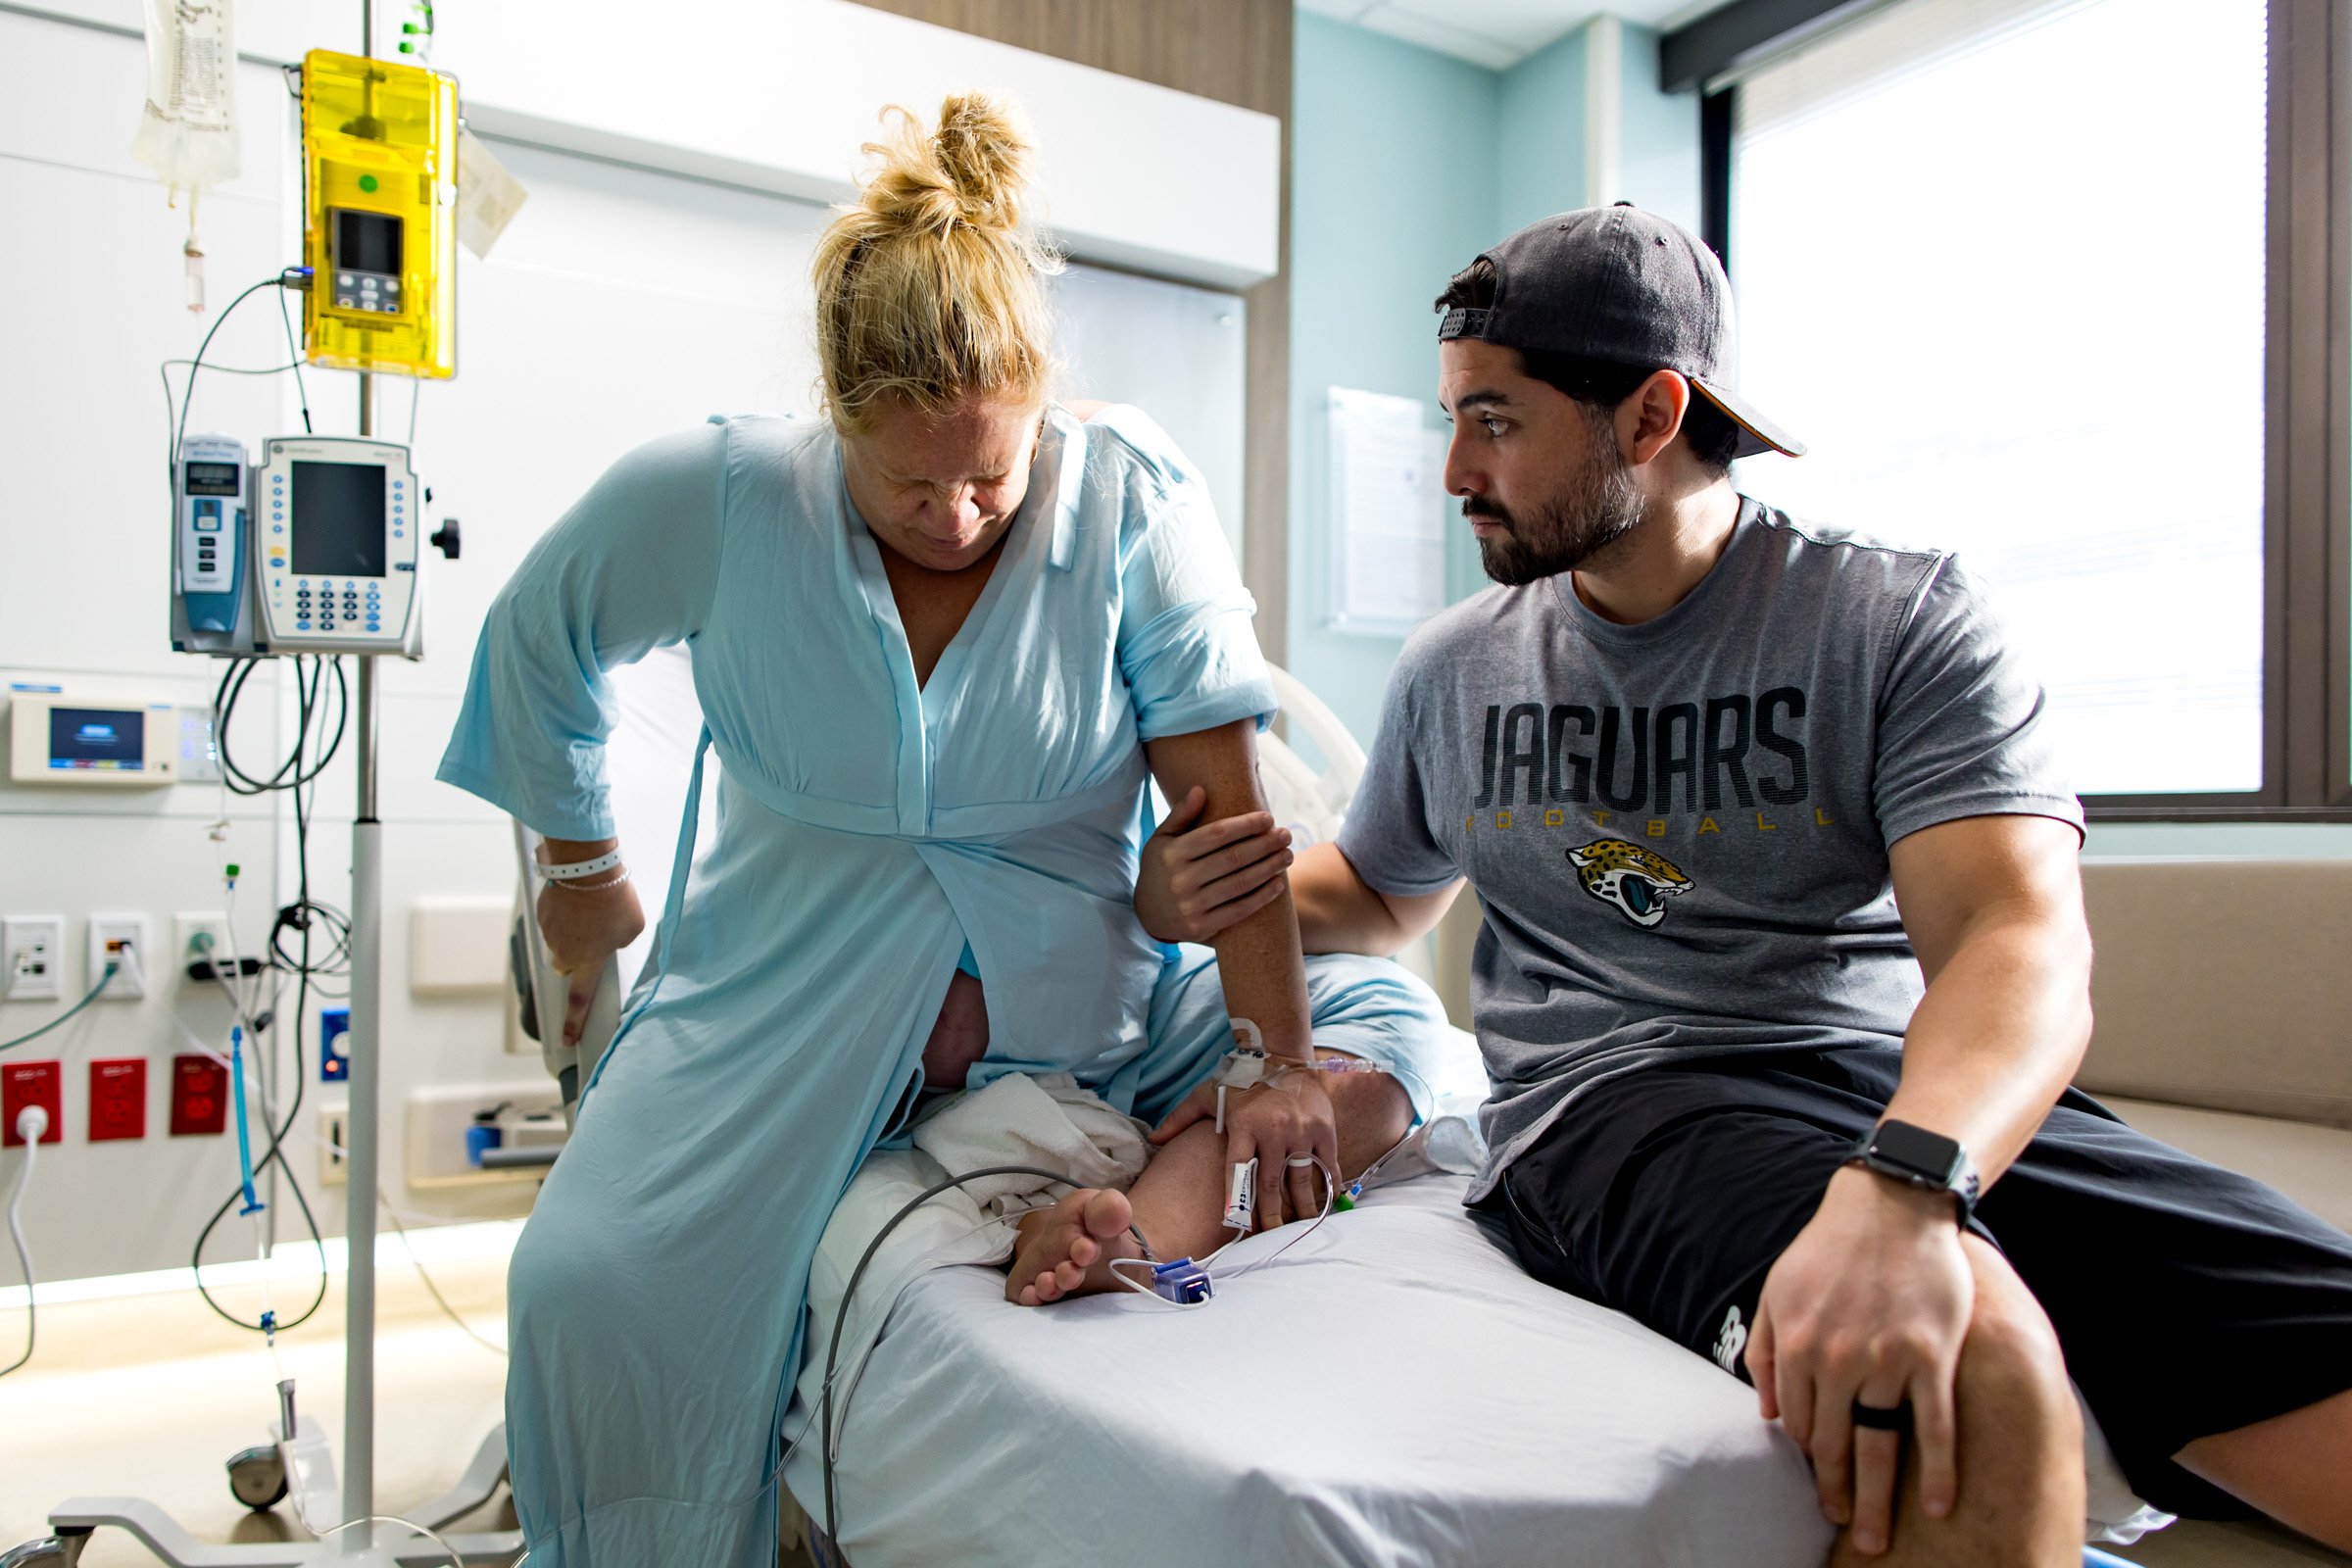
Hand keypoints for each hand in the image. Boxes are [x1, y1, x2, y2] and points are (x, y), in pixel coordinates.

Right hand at [535, 871, 644, 1048]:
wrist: (586, 869)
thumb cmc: (613, 898)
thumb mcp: (632, 928)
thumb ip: (619, 942)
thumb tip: (608, 940)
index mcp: (588, 962)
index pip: (580, 1001)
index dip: (573, 1023)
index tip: (567, 1040)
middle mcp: (564, 953)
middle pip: (567, 966)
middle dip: (578, 957)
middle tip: (593, 936)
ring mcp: (550, 933)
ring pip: (561, 940)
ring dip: (574, 929)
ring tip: (592, 907)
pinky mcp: (542, 914)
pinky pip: (554, 919)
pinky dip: (565, 912)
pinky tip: (579, 897)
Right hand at [1136, 785, 1292, 943]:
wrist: (1148, 914)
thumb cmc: (1161, 868)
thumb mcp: (1162, 839)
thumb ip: (1180, 815)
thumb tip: (1201, 789)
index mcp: (1172, 854)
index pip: (1216, 835)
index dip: (1245, 825)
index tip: (1268, 818)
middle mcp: (1181, 880)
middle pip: (1233, 858)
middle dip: (1264, 845)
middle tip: (1286, 835)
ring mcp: (1191, 905)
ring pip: (1240, 884)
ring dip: (1269, 868)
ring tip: (1288, 855)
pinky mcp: (1202, 926)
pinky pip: (1239, 910)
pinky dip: (1262, 897)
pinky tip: (1278, 883)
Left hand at [1149, 1054, 1337, 1228]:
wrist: (1281, 1053)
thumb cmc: (1240, 1079)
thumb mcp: (1206, 1094)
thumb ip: (1181, 1119)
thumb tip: (1153, 1139)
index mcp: (1244, 1124)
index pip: (1238, 1169)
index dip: (1237, 1198)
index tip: (1237, 1224)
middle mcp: (1274, 1130)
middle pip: (1270, 1182)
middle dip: (1270, 1214)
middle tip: (1271, 1237)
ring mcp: (1301, 1130)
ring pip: (1300, 1178)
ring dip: (1300, 1207)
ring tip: (1299, 1228)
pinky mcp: (1324, 1128)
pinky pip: (1326, 1163)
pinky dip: (1327, 1184)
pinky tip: (1327, 1204)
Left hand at [1746, 1166, 1971, 1555]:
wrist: (1891, 1207)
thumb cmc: (1829, 1248)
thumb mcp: (1777, 1291)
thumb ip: (1766, 1351)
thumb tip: (1770, 1413)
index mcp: (1796, 1344)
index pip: (1800, 1423)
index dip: (1811, 1456)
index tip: (1821, 1479)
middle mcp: (1836, 1359)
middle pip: (1836, 1446)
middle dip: (1837, 1494)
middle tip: (1843, 1527)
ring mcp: (1886, 1361)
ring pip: (1881, 1446)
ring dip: (1878, 1499)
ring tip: (1877, 1536)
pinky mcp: (1932, 1357)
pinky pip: (1935, 1427)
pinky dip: (1937, 1471)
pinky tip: (1937, 1504)